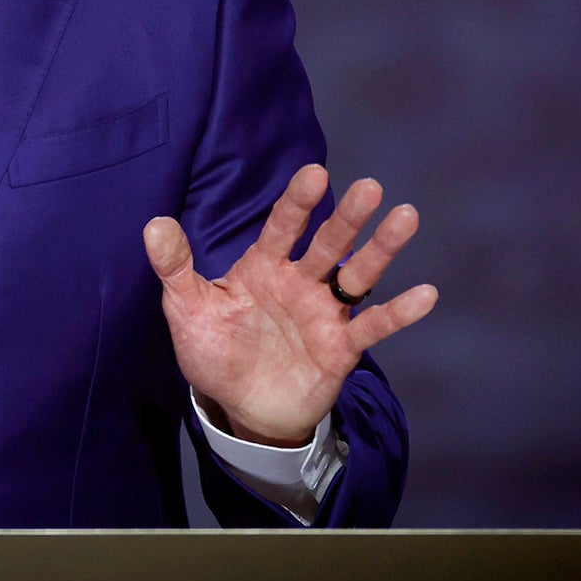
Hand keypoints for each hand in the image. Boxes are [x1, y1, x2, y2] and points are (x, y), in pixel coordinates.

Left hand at [143, 164, 436, 446]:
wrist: (241, 408)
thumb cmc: (216, 351)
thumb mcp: (188, 309)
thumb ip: (176, 268)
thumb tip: (154, 224)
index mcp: (263, 268)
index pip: (282, 227)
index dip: (297, 202)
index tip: (314, 173)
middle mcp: (300, 283)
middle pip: (328, 244)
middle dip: (348, 217)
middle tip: (371, 187)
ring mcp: (325, 313)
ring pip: (358, 276)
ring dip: (381, 249)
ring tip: (406, 217)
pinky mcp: (342, 348)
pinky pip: (374, 327)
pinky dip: (400, 312)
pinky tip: (426, 293)